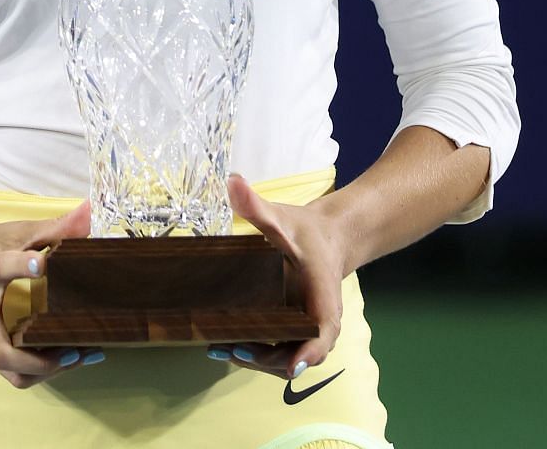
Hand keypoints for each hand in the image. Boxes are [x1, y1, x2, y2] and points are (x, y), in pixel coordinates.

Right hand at [0, 199, 102, 387]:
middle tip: (78, 348)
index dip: (23, 265)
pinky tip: (63, 357)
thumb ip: (53, 227)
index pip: (1, 267)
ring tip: (80, 355)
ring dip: (47, 370)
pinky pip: (11, 374)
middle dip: (43, 360)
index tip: (42, 263)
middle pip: (3, 353)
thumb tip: (90, 212)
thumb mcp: (12, 233)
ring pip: (13, 373)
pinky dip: (38, 370)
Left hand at [210, 174, 349, 379]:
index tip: (292, 365)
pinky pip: (277, 347)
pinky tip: (225, 345)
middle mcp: (318, 321)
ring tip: (220, 349)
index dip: (308, 352)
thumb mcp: (283, 218)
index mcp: (324, 299)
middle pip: (298, 354)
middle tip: (233, 348)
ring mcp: (304, 328)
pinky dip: (255, 352)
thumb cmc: (307, 232)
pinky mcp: (290, 329)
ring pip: (285, 356)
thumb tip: (232, 181)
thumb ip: (257, 206)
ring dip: (257, 360)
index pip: (323, 333)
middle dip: (267, 359)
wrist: (325, 238)